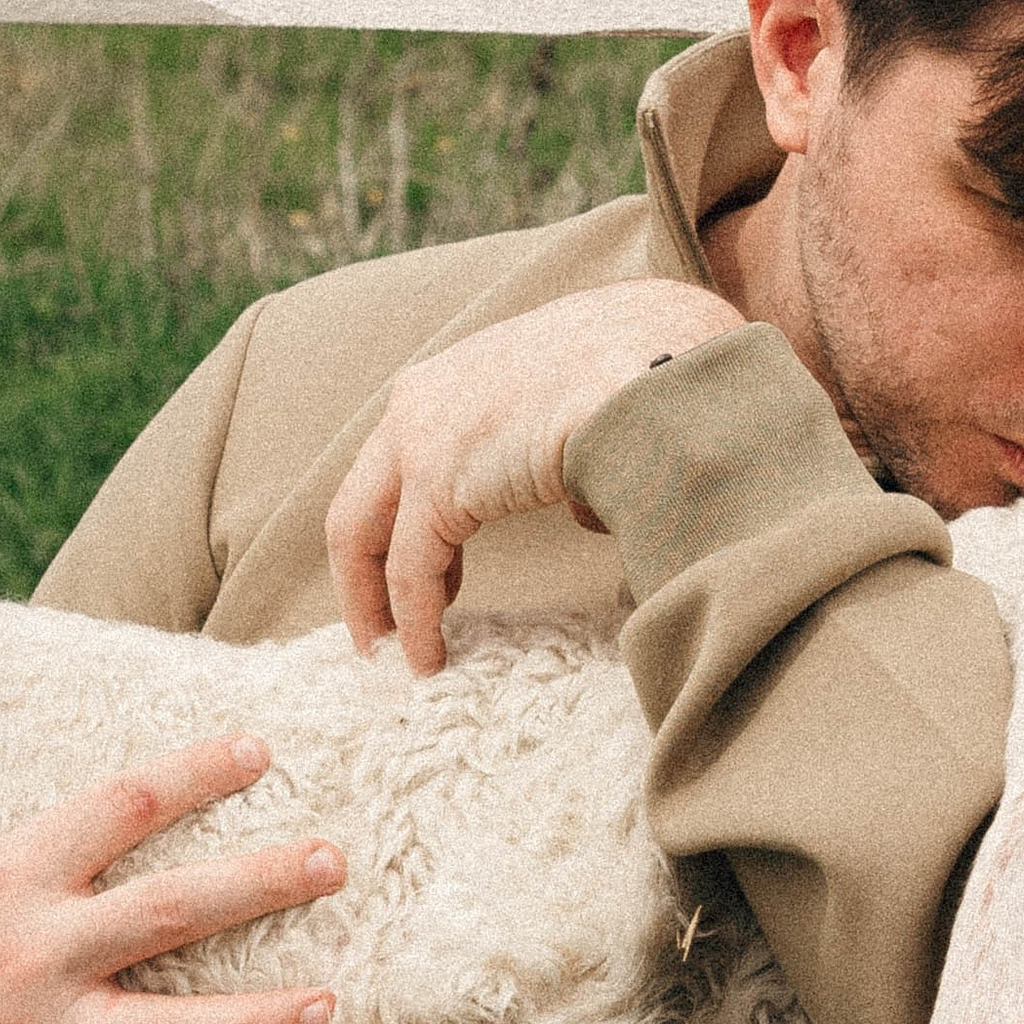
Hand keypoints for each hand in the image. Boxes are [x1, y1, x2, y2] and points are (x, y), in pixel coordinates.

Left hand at [325, 282, 745, 672]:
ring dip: (375, 603)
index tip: (436, 577)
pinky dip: (413, 619)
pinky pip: (409, 569)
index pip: (399, 460)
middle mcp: (420, 399)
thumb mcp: (591, 400)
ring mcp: (419, 436)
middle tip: (381, 630)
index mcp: (454, 375)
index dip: (404, 526)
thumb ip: (571, 453)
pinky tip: (428, 657)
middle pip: (360, 500)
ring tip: (394, 657)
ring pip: (361, 534)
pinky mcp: (437, 481)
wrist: (662, 366)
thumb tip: (582, 513)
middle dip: (365, 572)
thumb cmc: (651, 369)